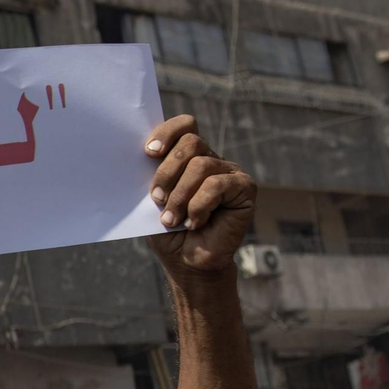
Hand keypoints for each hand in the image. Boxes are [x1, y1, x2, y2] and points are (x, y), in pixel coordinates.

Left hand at [144, 116, 255, 274]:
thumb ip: (153, 176)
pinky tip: (194, 222)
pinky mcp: (245, 188)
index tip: (149, 152)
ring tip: (172, 220)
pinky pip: (217, 185)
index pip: (185, 125)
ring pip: (200, 166)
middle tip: (157, 198)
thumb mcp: (154, 200)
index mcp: (189, 157)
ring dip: (180, 196)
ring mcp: (230, 172)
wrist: (188, 263)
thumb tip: (143, 155)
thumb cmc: (169, 232)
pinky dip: (199, 206)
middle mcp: (212, 159)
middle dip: (167, 171)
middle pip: (191, 143)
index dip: (167, 132)